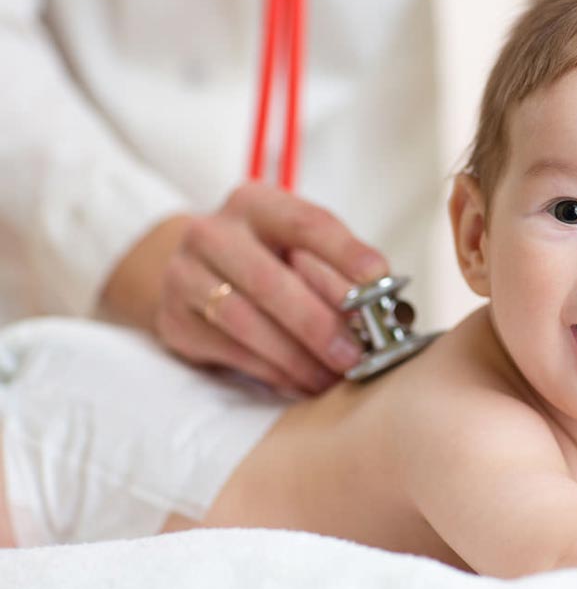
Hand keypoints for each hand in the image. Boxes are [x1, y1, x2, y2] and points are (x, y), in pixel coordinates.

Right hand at [101, 182, 387, 393]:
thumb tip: (390, 308)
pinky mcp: (174, 320)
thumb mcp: (300, 247)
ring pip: (245, 322)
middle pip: (271, 280)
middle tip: (355, 356)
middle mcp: (212, 232)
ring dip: (296, 358)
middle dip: (318, 324)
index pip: (306, 223)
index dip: (345, 252)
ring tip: (332, 379)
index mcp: (255, 203)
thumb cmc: (269, 259)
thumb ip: (339, 268)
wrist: (196, 272)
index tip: (379, 279)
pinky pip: (230, 351)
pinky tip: (302, 384)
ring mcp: (185, 275)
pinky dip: (272, 373)